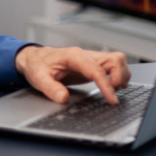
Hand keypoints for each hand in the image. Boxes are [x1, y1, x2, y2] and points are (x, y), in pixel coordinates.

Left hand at [15, 46, 129, 103]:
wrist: (34, 59)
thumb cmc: (37, 66)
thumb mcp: (38, 78)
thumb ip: (50, 88)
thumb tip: (63, 98)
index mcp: (73, 56)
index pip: (97, 69)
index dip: (106, 85)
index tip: (111, 99)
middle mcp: (85, 55)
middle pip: (115, 60)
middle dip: (119, 78)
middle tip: (111, 94)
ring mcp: (91, 59)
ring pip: (118, 60)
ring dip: (121, 76)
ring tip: (112, 91)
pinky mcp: (93, 65)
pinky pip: (114, 65)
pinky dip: (118, 75)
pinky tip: (111, 86)